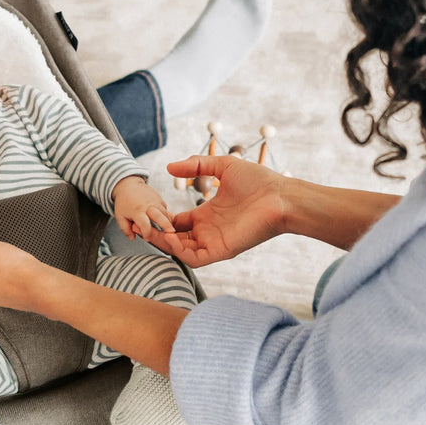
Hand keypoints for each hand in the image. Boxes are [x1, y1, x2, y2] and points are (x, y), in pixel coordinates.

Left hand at [111, 175, 175, 239]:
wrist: (128, 185)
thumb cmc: (124, 201)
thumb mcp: (120, 216)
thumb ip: (125, 229)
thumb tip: (132, 238)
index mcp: (137, 211)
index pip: (145, 224)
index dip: (147, 233)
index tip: (147, 238)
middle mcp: (147, 205)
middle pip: (160, 216)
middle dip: (167, 226)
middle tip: (172, 233)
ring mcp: (154, 200)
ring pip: (165, 212)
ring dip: (168, 221)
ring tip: (169, 229)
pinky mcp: (159, 197)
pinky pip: (165, 208)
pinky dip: (166, 214)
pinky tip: (164, 220)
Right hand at [144, 154, 287, 265]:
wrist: (281, 196)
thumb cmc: (259, 181)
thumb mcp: (222, 166)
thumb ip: (196, 165)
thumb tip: (169, 167)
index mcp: (208, 215)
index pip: (177, 223)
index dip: (163, 219)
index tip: (151, 211)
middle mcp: (209, 231)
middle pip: (175, 240)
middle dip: (158, 234)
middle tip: (144, 224)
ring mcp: (214, 242)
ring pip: (181, 251)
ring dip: (164, 244)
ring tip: (152, 230)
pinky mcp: (221, 250)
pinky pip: (194, 259)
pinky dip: (178, 252)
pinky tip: (169, 237)